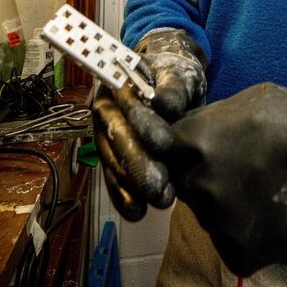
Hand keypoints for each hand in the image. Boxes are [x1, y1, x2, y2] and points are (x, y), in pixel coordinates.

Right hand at [92, 29, 207, 219]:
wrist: (173, 88)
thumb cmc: (175, 77)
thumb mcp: (180, 74)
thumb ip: (174, 88)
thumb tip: (165, 105)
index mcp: (117, 83)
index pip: (126, 104)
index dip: (144, 123)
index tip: (165, 143)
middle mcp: (106, 111)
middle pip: (117, 138)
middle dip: (139, 164)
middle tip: (160, 184)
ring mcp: (106, 137)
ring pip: (115, 162)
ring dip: (134, 186)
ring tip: (160, 201)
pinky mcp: (113, 159)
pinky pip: (114, 179)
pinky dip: (124, 197)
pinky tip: (137, 212)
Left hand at [166, 51, 286, 275]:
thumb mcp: (251, 101)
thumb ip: (211, 116)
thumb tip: (173, 119)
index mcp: (194, 141)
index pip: (155, 147)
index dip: (161, 146)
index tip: (170, 145)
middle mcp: (197, 184)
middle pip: (182, 184)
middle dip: (202, 176)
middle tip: (240, 166)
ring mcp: (216, 221)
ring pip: (206, 214)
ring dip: (224, 203)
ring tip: (261, 187)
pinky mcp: (238, 252)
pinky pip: (227, 242)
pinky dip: (242, 231)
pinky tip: (269, 212)